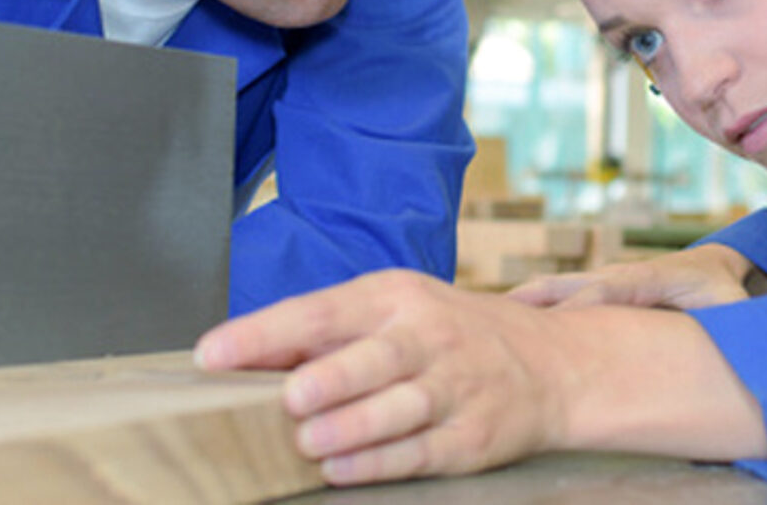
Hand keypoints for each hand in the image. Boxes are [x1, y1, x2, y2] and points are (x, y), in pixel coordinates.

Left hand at [194, 270, 567, 484]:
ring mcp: (455, 387)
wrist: (551, 364)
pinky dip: (379, 462)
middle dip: (333, 377)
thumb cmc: (452, 335)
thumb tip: (237, 358)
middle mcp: (429, 338)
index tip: (214, 353)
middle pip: (377, 356)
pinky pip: (420, 451)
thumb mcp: (396, 310)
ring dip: (354, 426)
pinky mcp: (471, 436)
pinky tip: (342, 468)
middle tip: (292, 397)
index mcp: (397, 298)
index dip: (267, 332)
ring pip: (401, 407)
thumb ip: (324, 333)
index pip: (324, 310)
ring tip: (312, 441)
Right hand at [506, 243, 766, 309]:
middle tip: (499, 315)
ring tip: (483, 317)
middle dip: (539, 298)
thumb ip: (736, 321)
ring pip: (559, 288)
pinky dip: (530, 305)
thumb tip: (739, 338)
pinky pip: (560, 296)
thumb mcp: (737, 307)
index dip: (586, 303)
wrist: (718, 264)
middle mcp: (623, 274)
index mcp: (654, 277)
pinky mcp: (598, 289)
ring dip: (524, 302)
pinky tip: (499, 321)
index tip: (560, 321)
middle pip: (573, 283)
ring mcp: (606, 280)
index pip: (613, 288)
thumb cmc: (727, 291)